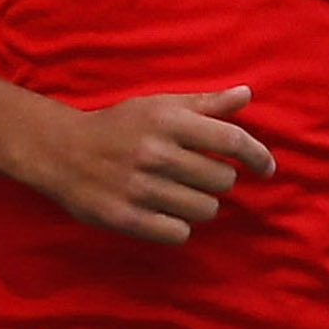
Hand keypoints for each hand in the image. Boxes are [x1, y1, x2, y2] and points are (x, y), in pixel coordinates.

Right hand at [19, 86, 274, 244]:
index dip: (258, 155)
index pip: (231, 139)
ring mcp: (140, 188)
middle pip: (222, 180)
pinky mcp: (126, 218)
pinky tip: (162, 212)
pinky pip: (179, 233)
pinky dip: (177, 226)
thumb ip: (204, 104)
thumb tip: (247, 95)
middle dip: (216, 180)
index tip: (267, 168)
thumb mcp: (158, 107)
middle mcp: (155, 152)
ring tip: (177, 194)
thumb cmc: (118, 127)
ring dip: (199, 205)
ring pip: (204, 209)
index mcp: (167, 120)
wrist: (60, 151)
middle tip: (196, 175)